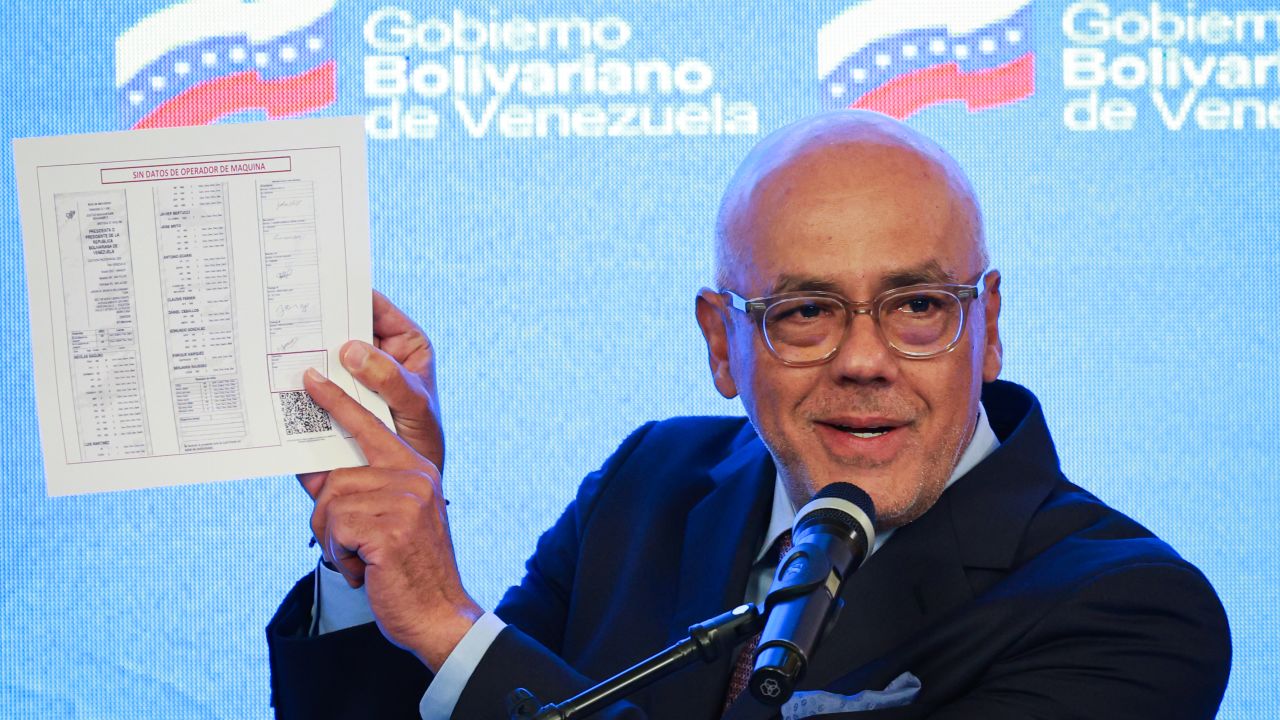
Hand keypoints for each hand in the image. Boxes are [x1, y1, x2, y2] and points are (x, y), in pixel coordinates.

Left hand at [299, 292, 479, 669]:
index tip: (310, 379)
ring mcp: (404, 500)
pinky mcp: (389, 529)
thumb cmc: (407, 569)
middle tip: (347, 543)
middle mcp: (414, 476)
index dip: (337, 403)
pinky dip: (343, 556)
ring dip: (337, 542)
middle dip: (330, 516)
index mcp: (415, 468)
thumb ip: (353, 490)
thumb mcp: (383, 521)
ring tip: (364, 562)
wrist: (438, 614)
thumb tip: (311, 468)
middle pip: (337, 476)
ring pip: (332, 505)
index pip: (369, 426)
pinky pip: (336, 530)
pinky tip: (367, 572)